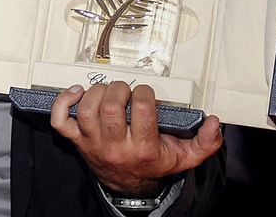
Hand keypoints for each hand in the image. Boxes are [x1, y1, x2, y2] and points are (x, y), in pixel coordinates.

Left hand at [49, 82, 221, 197]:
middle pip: (111, 107)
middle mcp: (117, 147)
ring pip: (87, 110)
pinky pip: (61, 121)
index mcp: (144, 149)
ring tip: (108, 90)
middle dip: (119, 89)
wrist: (130, 185)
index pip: (142, 110)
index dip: (145, 93)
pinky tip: (76, 92)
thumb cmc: (155, 163)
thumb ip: (205, 142)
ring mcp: (94, 144)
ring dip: (96, 92)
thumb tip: (215, 122)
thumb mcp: (185, 157)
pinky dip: (64, 102)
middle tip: (126, 90)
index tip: (147, 92)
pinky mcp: (77, 142)